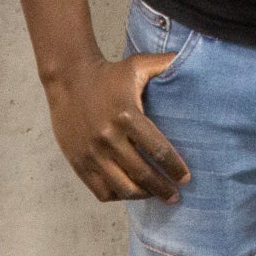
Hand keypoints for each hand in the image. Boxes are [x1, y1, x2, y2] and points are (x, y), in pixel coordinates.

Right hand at [42, 52, 191, 204]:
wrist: (68, 79)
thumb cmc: (108, 74)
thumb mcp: (136, 64)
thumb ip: (164, 63)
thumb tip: (188, 58)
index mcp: (127, 115)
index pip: (157, 149)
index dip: (174, 167)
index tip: (185, 178)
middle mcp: (109, 137)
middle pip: (142, 174)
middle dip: (163, 188)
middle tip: (176, 195)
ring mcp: (92, 153)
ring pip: (122, 188)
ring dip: (143, 196)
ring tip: (155, 195)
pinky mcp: (79, 163)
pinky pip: (101, 191)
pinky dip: (118, 196)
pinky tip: (130, 192)